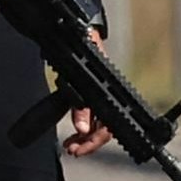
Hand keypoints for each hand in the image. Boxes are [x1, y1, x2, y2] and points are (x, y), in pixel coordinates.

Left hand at [63, 28, 114, 155]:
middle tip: (71, 150)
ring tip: (70, 145)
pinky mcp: (91, 91)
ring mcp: (100, 93)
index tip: (77, 150)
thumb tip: (82, 130)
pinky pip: (92, 115)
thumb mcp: (77, 77)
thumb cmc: (83, 48)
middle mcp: (108, 94)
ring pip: (98, 123)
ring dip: (84, 137)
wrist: (81, 29)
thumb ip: (80, 106)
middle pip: (104, 128)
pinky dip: (82, 127)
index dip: (94, 142)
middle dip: (87, 143)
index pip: (109, 126)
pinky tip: (73, 133)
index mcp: (110, 92)